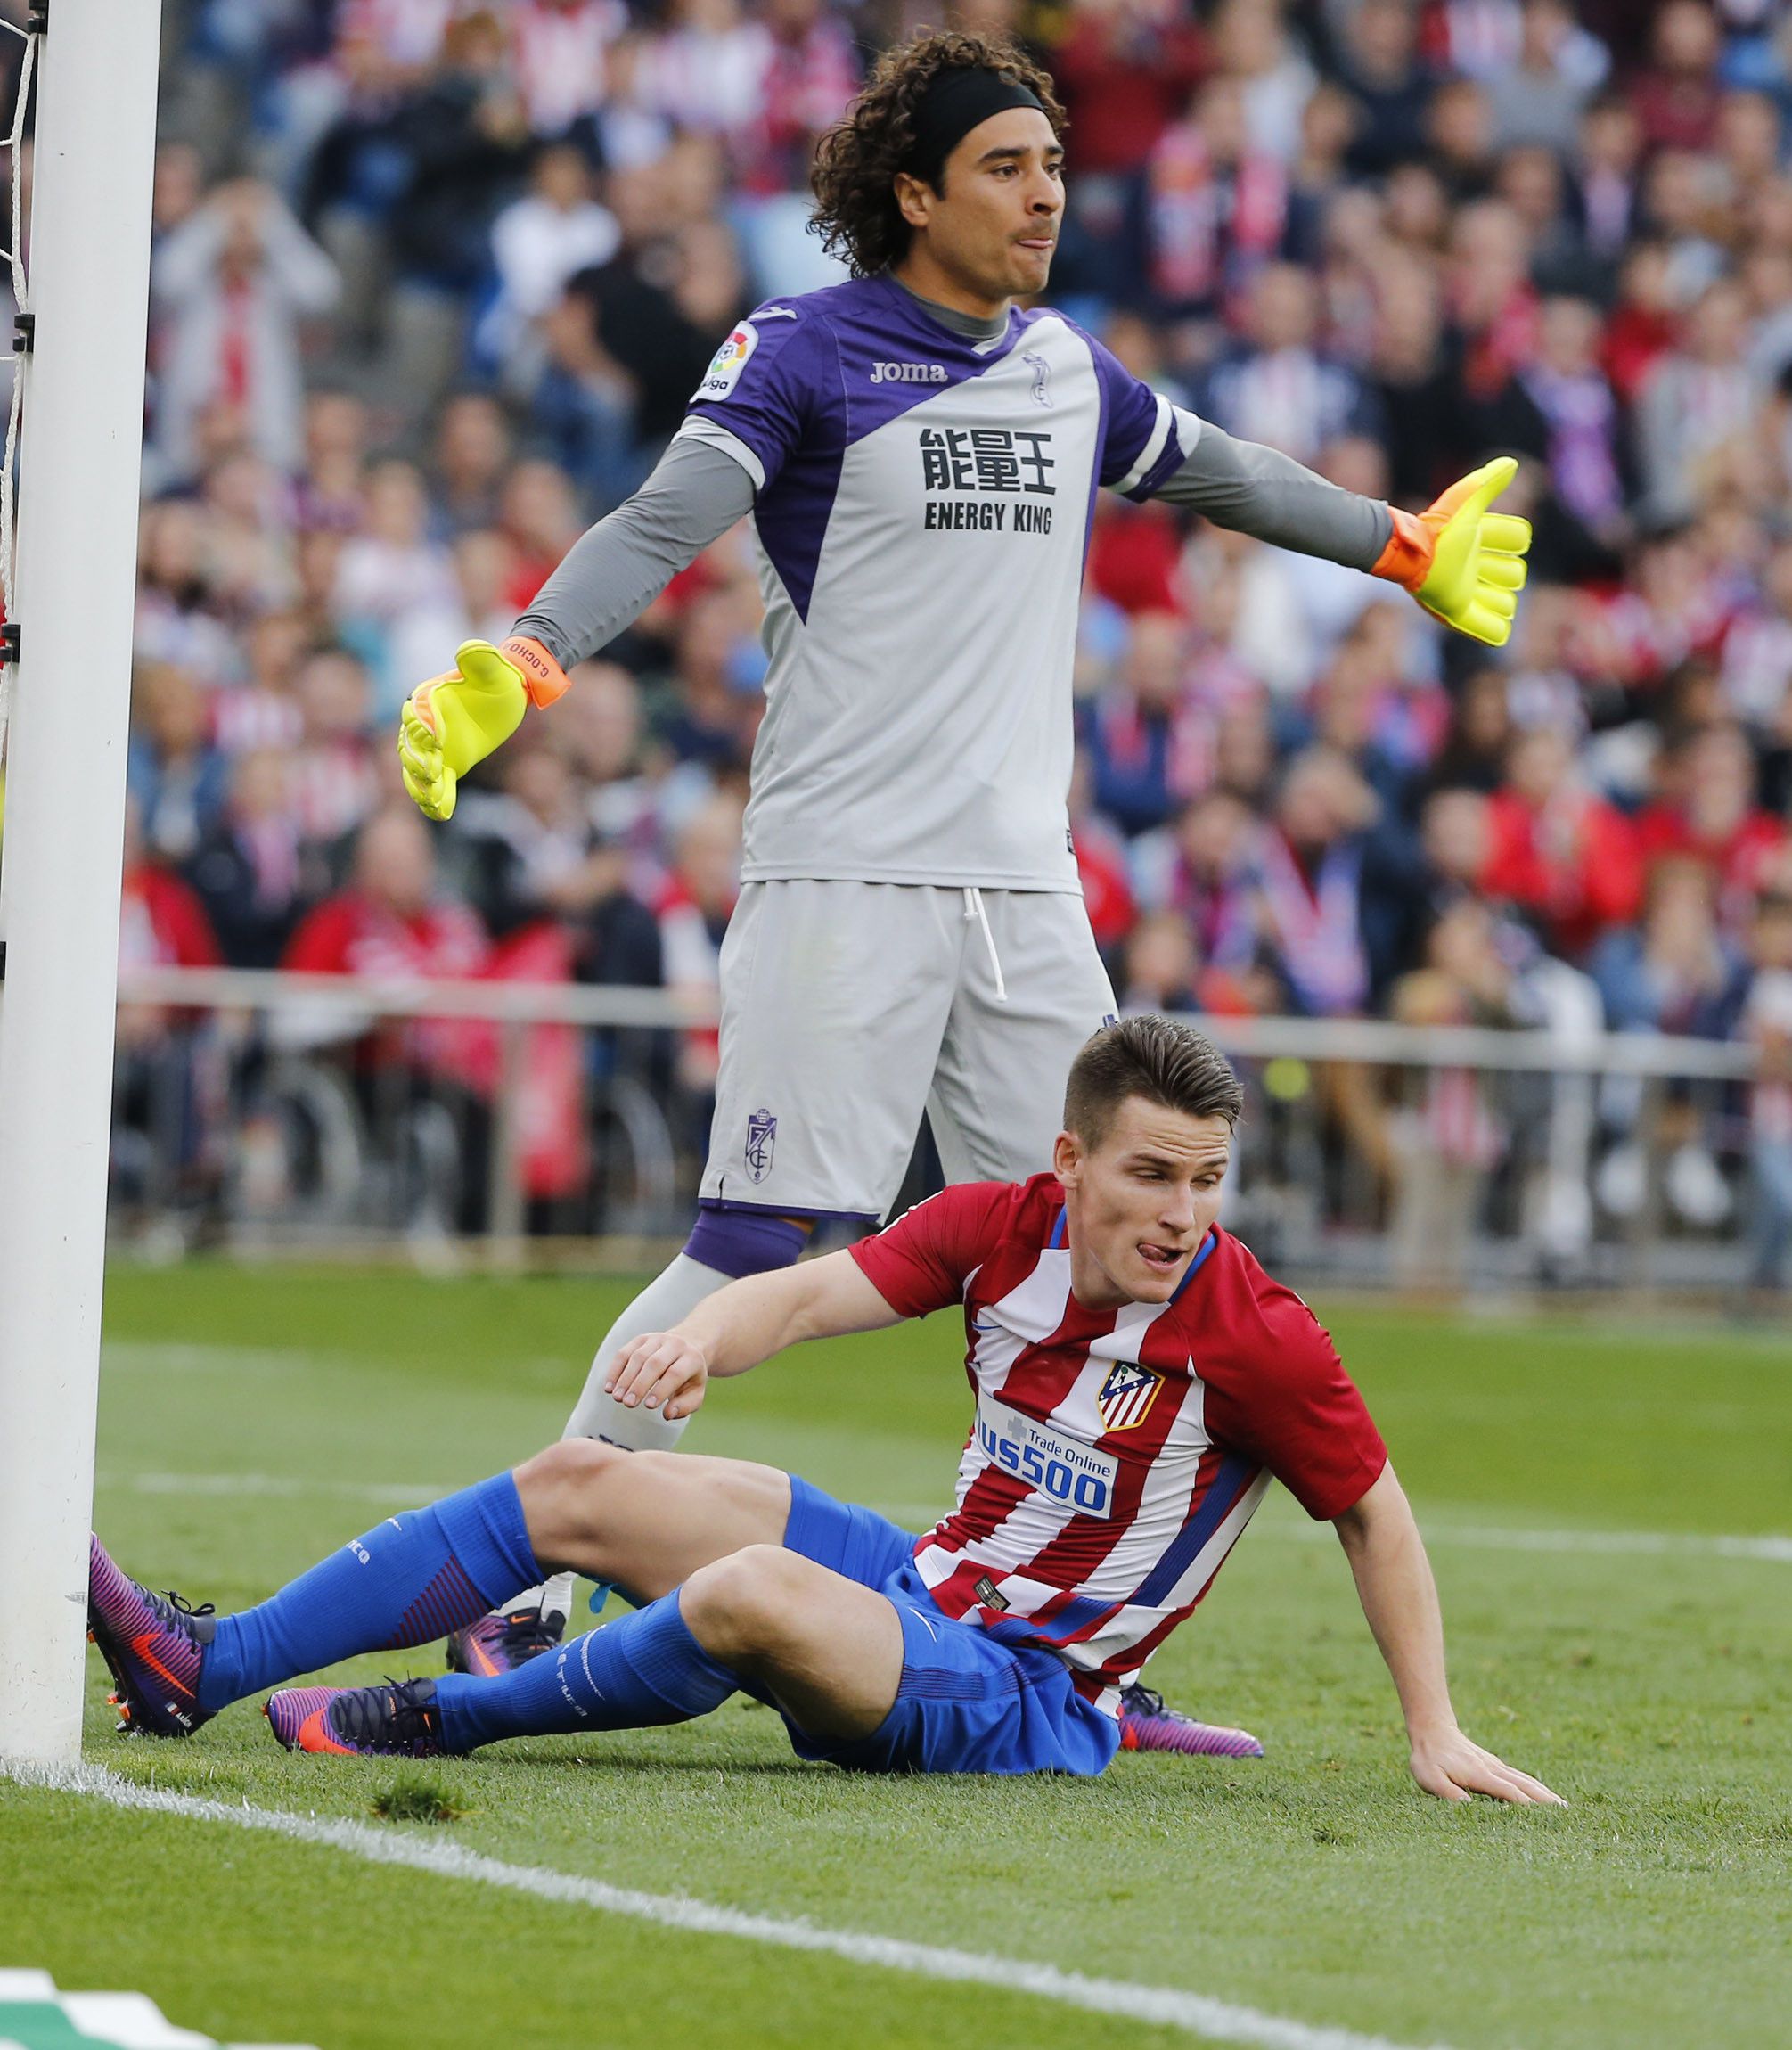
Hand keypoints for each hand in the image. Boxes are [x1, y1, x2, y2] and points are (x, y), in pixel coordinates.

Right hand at [397, 637, 568, 820]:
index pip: (414, 716)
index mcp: (428, 699)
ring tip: (432, 800)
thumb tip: (468, 650)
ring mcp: (434, 747)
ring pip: (417, 770)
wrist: (507, 695)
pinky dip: (436, 799)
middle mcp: (424, 724)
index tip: (433, 741)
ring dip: (421, 786)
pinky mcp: (448, 763)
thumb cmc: (499, 678)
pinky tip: (441, 814)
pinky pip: (437, 784)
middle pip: (410, 747)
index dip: (419, 729)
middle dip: (417, 762)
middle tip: (434, 773)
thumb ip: (479, 659)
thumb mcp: (493, 668)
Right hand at [603, 1331, 709, 1420]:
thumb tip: (668, 1414)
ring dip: (625, 1379)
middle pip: (654, 1363)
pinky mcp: (641, 1339)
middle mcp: (675, 1344)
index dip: (661, 1389)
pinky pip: (624, 1353)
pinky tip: (609, 1387)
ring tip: (617, 1398)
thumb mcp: (696, 1393)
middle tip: (628, 1404)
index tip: (648, 1406)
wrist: (688, 1346)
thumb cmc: (689, 1377)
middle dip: (639, 1385)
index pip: (675, 1373)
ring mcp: (657, 1339)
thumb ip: (685, 1406)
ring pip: (637, 1357)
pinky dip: (614, 1370)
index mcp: (692, 1358)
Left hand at [1372, 457, 1531, 646]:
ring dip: (1501, 598)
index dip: (1511, 537)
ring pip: (1508, 601)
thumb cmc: (1440, 529)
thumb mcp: (1466, 501)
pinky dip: (1496, 628)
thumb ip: (1488, 482)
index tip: (1486, 534)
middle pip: (1517, 574)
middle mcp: (1478, 568)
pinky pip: (1492, 630)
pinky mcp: (1460, 613)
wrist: (1412, 556)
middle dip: (1505, 570)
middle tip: (1480, 565)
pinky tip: (1496, 621)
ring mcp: (1471, 592)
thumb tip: (1513, 464)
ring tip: (1480, 590)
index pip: (1520, 540)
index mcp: (1482, 540)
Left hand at [1409, 1725, 1563, 1804]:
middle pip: (1525, 1785)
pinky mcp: (1493, 1764)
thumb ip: (1448, 1793)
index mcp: (1481, 1775)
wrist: (1432, 1729)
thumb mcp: (1430, 1777)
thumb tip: (1469, 1808)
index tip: (1547, 1820)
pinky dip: (1534, 1786)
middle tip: (1567, 1815)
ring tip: (1563, 1807)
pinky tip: (1541, 1794)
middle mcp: (1494, 1769)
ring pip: (1525, 1779)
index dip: (1528, 1807)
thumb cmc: (1429, 1757)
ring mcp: (1495, 1765)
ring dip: (1544, 1792)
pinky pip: (1518, 1776)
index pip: (1510, 1792)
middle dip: (1546, 1800)